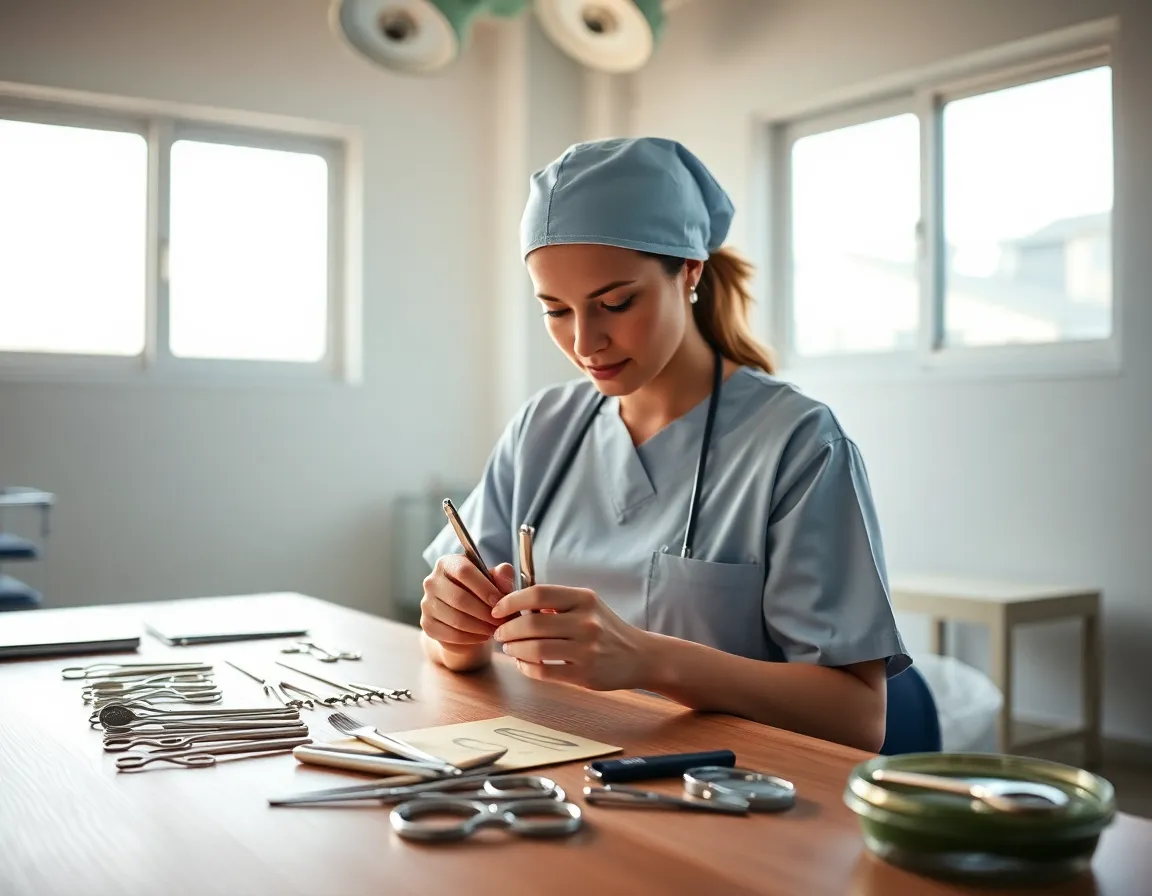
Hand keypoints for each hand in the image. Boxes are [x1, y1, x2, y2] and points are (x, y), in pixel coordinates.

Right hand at [420, 554, 513, 647]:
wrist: (464, 615)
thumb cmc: (481, 592)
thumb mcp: (494, 580)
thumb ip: (502, 575)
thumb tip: (504, 574)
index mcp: (447, 563)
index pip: (464, 571)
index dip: (484, 587)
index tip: (499, 601)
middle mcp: (432, 581)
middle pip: (459, 598)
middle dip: (485, 612)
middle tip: (502, 621)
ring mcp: (426, 604)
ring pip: (456, 620)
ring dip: (480, 627)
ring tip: (496, 629)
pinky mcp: (427, 625)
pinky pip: (452, 635)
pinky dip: (472, 638)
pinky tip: (484, 636)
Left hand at [490, 586, 649, 690]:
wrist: (640, 656)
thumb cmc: (606, 629)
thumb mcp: (588, 606)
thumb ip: (556, 604)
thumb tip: (515, 605)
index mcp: (584, 599)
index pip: (538, 594)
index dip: (511, 601)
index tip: (498, 610)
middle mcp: (586, 622)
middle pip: (532, 624)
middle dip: (507, 630)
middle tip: (500, 634)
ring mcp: (586, 650)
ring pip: (535, 650)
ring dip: (514, 650)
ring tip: (509, 648)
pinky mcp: (585, 675)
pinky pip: (543, 672)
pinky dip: (526, 668)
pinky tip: (524, 664)